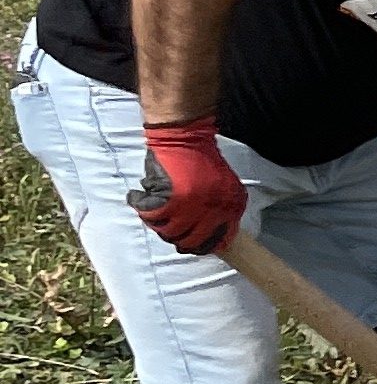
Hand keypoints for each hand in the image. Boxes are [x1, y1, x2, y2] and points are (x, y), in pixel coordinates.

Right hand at [133, 119, 247, 254]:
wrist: (185, 136)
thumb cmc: (204, 161)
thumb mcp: (228, 186)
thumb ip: (225, 210)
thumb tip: (219, 237)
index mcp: (227, 207)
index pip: (216, 240)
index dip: (204, 247)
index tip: (195, 246)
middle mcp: (208, 210)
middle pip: (189, 241)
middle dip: (180, 240)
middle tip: (173, 231)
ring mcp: (185, 205)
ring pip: (167, 232)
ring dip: (160, 224)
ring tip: (159, 213)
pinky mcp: (165, 197)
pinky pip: (148, 214)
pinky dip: (141, 206)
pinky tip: (141, 198)